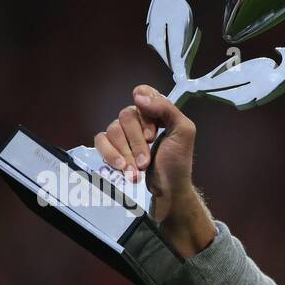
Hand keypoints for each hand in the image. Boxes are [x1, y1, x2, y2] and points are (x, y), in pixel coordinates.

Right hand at [93, 85, 213, 256]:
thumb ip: (167, 109)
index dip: (145, 112)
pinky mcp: (112, 147)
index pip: (142, 93)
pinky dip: (110, 155)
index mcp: (157, 112)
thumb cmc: (177, 163)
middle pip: (126, 115)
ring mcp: (124, 133)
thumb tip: (138, 96)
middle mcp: (139, 119)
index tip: (153, 133)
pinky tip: (122, 168)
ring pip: (112, 129)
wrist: (167, 191)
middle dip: (137, 142)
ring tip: (137, 169)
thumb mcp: (184, 132)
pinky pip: (100, 140)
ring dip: (125, 153)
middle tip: (147, 160)